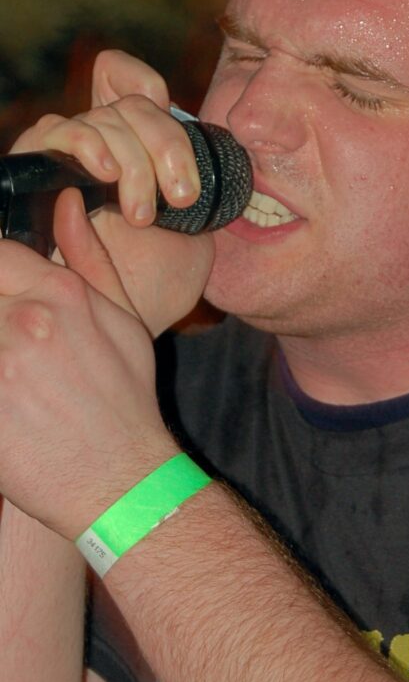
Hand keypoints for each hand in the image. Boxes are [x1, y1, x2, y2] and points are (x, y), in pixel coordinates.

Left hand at [0, 189, 176, 538]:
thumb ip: (89, 256)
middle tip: (9, 332)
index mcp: (60, 294)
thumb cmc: (124, 398)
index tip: (3, 286)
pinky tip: (3, 391)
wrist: (120, 477)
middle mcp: (23, 322)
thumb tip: (68, 203)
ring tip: (8, 361)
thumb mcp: (121, 319)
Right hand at [10, 51, 215, 335]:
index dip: (143, 80)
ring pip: (104, 118)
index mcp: (138, 148)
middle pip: (134, 103)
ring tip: (143, 213)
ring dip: (134, 163)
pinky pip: (54, 131)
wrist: (115, 322)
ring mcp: (67, 152)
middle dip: (167, 146)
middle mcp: (100, 142)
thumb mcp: (195, 242)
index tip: (177, 118)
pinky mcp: (34, 166)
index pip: (131, 81)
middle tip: (181, 198)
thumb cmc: (155, 286)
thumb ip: (202, 205)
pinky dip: (87, 146)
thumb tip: (198, 172)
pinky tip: (106, 176)